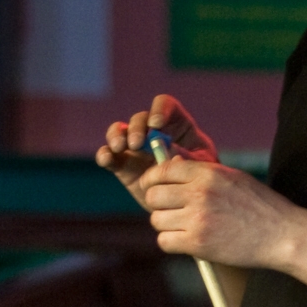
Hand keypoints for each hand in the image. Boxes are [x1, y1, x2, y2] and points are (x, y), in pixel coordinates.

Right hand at [95, 95, 217, 199]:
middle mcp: (152, 131)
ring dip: (116, 135)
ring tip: (120, 147)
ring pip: (118, 131)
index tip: (157, 124)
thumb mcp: (202, 166)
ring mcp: (134, 147)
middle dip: (136, 128)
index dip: (159, 109)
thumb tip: (170, 154)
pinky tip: (107, 158)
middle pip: (139, 119)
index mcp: (176, 123)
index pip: (165, 105)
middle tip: (137, 143)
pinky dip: (105, 155)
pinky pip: (109, 155)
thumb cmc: (202, 177)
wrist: (189, 201)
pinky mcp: (122, 165)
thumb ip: (187, 158)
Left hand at [138, 156, 303, 269]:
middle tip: (170, 210)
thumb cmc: (259, 205)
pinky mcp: (198, 243)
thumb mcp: (232, 178)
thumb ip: (201, 173)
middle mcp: (199, 193)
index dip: (152, 179)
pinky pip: (165, 241)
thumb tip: (170, 166)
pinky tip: (186, 240)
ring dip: (166, 225)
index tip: (152, 187)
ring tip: (183, 226)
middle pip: (153, 196)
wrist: (282, 234)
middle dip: (157, 204)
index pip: (163, 170)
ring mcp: (198, 219)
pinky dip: (172, 242)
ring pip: (157, 220)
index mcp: (208, 173)